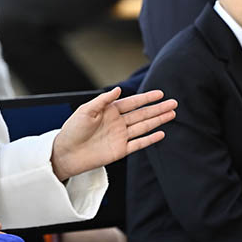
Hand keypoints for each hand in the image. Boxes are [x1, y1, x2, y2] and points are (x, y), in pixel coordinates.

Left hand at [51, 88, 176, 181]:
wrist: (66, 152)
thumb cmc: (72, 129)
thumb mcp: (86, 110)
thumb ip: (103, 100)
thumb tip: (118, 89)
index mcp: (109, 111)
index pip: (132, 102)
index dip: (146, 98)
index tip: (160, 94)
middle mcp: (117, 122)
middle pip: (142, 114)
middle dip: (158, 108)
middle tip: (174, 103)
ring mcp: (120, 136)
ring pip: (144, 127)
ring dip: (158, 121)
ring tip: (172, 114)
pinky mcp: (120, 150)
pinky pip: (138, 144)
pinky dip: (150, 139)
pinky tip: (161, 133)